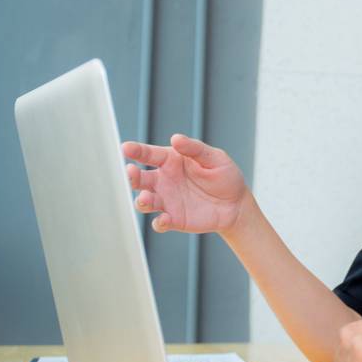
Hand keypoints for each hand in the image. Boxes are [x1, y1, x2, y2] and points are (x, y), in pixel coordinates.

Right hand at [123, 135, 250, 234]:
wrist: (236, 204)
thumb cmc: (224, 176)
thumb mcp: (215, 158)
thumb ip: (195, 149)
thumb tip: (176, 138)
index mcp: (172, 162)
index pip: (150, 155)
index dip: (137, 151)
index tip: (126, 148)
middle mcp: (164, 181)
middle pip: (139, 179)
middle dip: (131, 176)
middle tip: (131, 172)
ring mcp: (167, 201)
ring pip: (145, 201)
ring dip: (142, 200)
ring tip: (146, 198)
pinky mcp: (173, 219)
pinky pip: (160, 222)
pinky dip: (159, 222)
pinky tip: (164, 219)